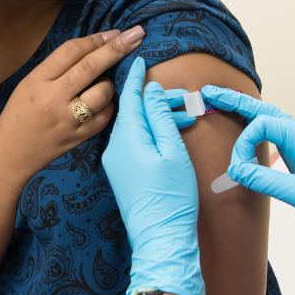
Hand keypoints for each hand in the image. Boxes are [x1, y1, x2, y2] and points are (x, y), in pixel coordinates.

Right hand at [0, 26, 145, 177]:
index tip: (114, 32)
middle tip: (136, 34)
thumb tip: (95, 48)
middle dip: (117, 48)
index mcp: (37, 81)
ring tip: (102, 83)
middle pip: (90, 67)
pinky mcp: (78, 138)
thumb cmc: (19, 114)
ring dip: (110, 83)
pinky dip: (109, 105)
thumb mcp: (29, 84)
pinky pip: (105, 116)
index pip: (71, 51)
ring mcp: (67, 120)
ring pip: (102, 93)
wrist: (10, 154)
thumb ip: (57, 68)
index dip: (96, 39)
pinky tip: (103, 103)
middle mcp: (52, 99)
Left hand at [102, 57, 205, 294]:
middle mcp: (114, 146)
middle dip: (150, 96)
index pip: (128, 96)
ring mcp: (115, 161)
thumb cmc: (171, 197)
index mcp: (126, 137)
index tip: (138, 55)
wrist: (160, 238)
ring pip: (133, 125)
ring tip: (181, 113)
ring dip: (153, 115)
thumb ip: (159, 117)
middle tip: (175, 91)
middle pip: (130, 110)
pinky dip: (148, 131)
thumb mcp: (171, 151)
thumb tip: (149, 91)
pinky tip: (165, 131)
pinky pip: (132, 141)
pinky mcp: (121, 173)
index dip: (135, 75)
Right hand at [201, 87, 294, 245]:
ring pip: (271, 124)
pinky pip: (277, 142)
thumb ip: (267, 181)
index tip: (237, 169)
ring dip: (247, 116)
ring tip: (223, 105)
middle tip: (210, 93)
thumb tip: (236, 170)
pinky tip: (247, 136)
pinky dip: (258, 135)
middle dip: (237, 103)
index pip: (264, 125)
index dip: (244, 143)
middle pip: (266, 113)